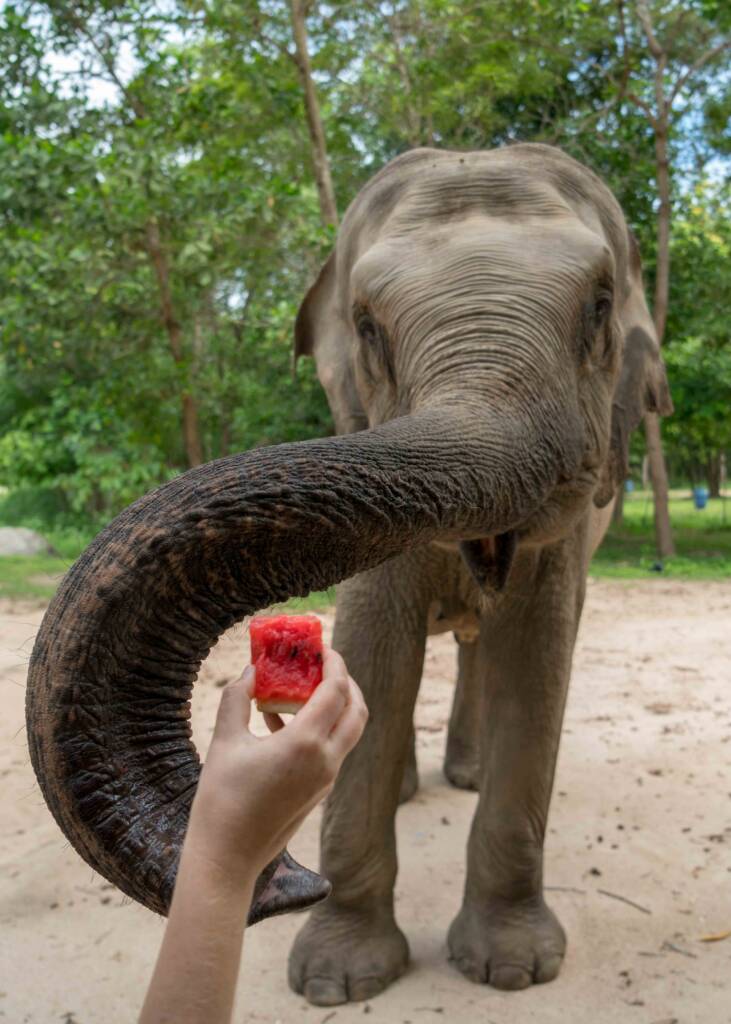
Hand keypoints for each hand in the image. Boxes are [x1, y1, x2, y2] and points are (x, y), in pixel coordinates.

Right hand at [186, 646, 367, 880]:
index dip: (334, 663)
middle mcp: (326, 760)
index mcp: (306, 744)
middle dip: (345, 681)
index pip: (337, 690)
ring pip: (349, 730)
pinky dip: (321, 728)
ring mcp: (326, 779)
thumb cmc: (221, 800)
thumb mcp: (224, 742)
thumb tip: (249, 671)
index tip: (321, 646)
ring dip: (336, 705)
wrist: (227, 859)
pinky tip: (281, 722)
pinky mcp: (319, 792)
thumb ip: (237, 700)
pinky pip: (332, 749)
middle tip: (321, 664)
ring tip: (301, 688)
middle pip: (356, 709)